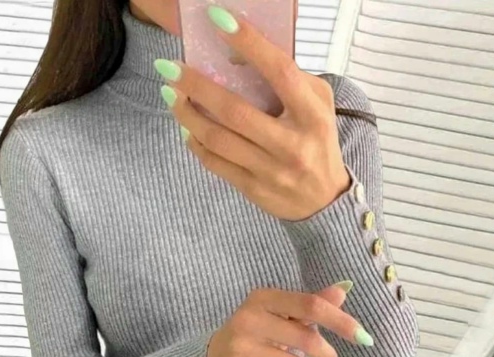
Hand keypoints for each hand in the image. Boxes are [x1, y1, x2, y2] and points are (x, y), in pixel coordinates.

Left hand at [154, 5, 350, 220]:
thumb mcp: (318, 106)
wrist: (324, 200)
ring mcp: (270, 170)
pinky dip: (195, 143)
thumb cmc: (317, 142)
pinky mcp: (253, 188)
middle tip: (170, 68)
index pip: (280, 73)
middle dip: (196, 86)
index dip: (249, 44)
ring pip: (217, 139)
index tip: (219, 19)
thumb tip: (242, 55)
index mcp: (312, 115)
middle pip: (235, 111)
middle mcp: (291, 144)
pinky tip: (185, 128)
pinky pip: (215, 163)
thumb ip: (292, 81)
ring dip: (187, 115)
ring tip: (170, 95)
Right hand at [205, 283, 362, 356]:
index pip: (310, 305)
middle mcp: (249, 317)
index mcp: (264, 298)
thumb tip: (344, 288)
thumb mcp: (279, 314)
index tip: (363, 337)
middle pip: (304, 338)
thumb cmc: (254, 333)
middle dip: (327, 356)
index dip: (340, 321)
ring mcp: (240, 345)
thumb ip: (310, 304)